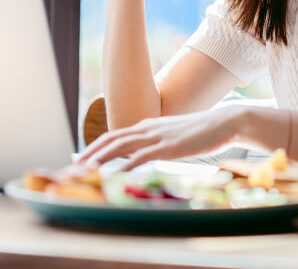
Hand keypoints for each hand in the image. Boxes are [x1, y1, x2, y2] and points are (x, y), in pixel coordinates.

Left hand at [77, 105, 246, 170]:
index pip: (114, 136)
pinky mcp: (168, 146)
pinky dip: (125, 165)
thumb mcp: (173, 138)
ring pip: (120, 146)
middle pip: (111, 139)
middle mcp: (148, 129)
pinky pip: (141, 156)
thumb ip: (157, 144)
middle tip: (73, 166)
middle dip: (90, 152)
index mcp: (147, 126)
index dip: (96, 146)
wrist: (225, 123)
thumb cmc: (201, 133)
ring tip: (84, 169)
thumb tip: (144, 156)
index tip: (81, 158)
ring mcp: (157, 137)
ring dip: (100, 158)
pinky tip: (115, 174)